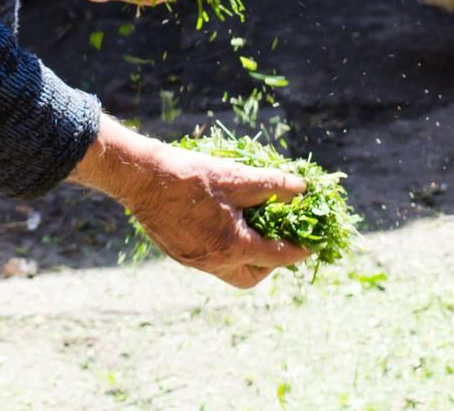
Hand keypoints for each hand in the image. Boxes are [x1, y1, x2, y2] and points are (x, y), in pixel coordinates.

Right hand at [70, 119, 310, 288]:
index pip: (276, 257)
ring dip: (246, 255)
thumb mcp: (238, 178)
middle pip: (250, 276)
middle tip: (277, 238)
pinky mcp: (179, 253)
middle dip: (270, 263)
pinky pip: (210, 260)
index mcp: (232, 247)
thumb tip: (301, 189)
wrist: (142, 178)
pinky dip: (225, 247)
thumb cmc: (191, 177)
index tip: (311, 245)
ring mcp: (193, 260)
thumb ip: (273, 186)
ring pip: (229, 270)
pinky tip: (225, 223)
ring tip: (252, 227)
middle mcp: (212, 262)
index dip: (298, 250)